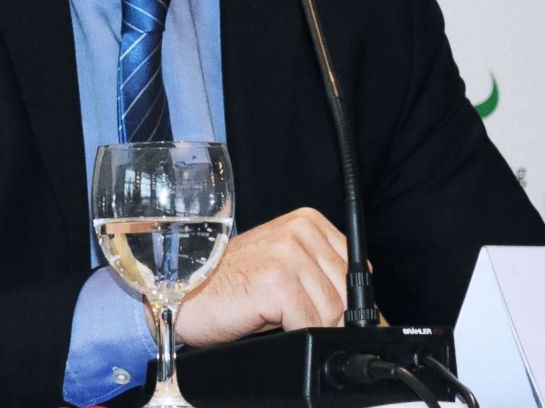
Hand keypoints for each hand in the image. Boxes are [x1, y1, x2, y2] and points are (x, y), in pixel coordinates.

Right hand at [174, 208, 347, 346]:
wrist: (186, 292)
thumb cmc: (231, 284)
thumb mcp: (284, 270)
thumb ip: (321, 275)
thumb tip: (369, 311)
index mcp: (306, 221)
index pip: (356, 268)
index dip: (345, 299)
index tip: (324, 312)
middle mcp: (299, 230)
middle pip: (346, 292)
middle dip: (328, 318)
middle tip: (295, 320)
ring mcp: (288, 253)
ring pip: (332, 311)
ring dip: (307, 326)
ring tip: (277, 318)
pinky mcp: (277, 281)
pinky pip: (311, 324)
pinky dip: (296, 335)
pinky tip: (269, 323)